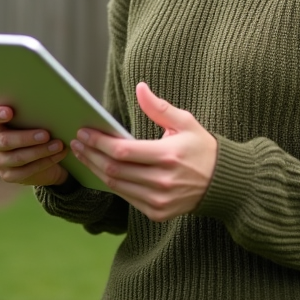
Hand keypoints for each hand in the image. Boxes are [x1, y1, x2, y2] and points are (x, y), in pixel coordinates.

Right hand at [0, 105, 69, 186]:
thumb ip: (30, 109)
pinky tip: (58, 154)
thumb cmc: (35, 125)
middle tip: (46, 134)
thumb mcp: (31, 116)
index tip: (10, 112)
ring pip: (17, 158)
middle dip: (26, 137)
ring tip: (58, 144)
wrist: (43, 153)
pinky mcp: (8, 175)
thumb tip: (47, 102)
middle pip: (3, 140)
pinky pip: (25, 171)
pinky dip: (44, 162)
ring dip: (40, 151)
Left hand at [71, 82, 216, 221]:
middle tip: (76, 142)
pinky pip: (126, 197)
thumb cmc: (202, 148)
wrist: (223, 184)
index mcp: (168, 156)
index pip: (122, 151)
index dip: (99, 142)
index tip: (83, 131)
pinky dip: (111, 183)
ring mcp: (159, 200)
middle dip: (90, 154)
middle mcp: (162, 181)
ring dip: (95, 169)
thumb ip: (158, 107)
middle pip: (114, 169)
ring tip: (83, 154)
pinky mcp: (157, 212)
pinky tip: (100, 170)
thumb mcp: (185, 122)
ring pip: (116, 185)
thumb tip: (140, 87)